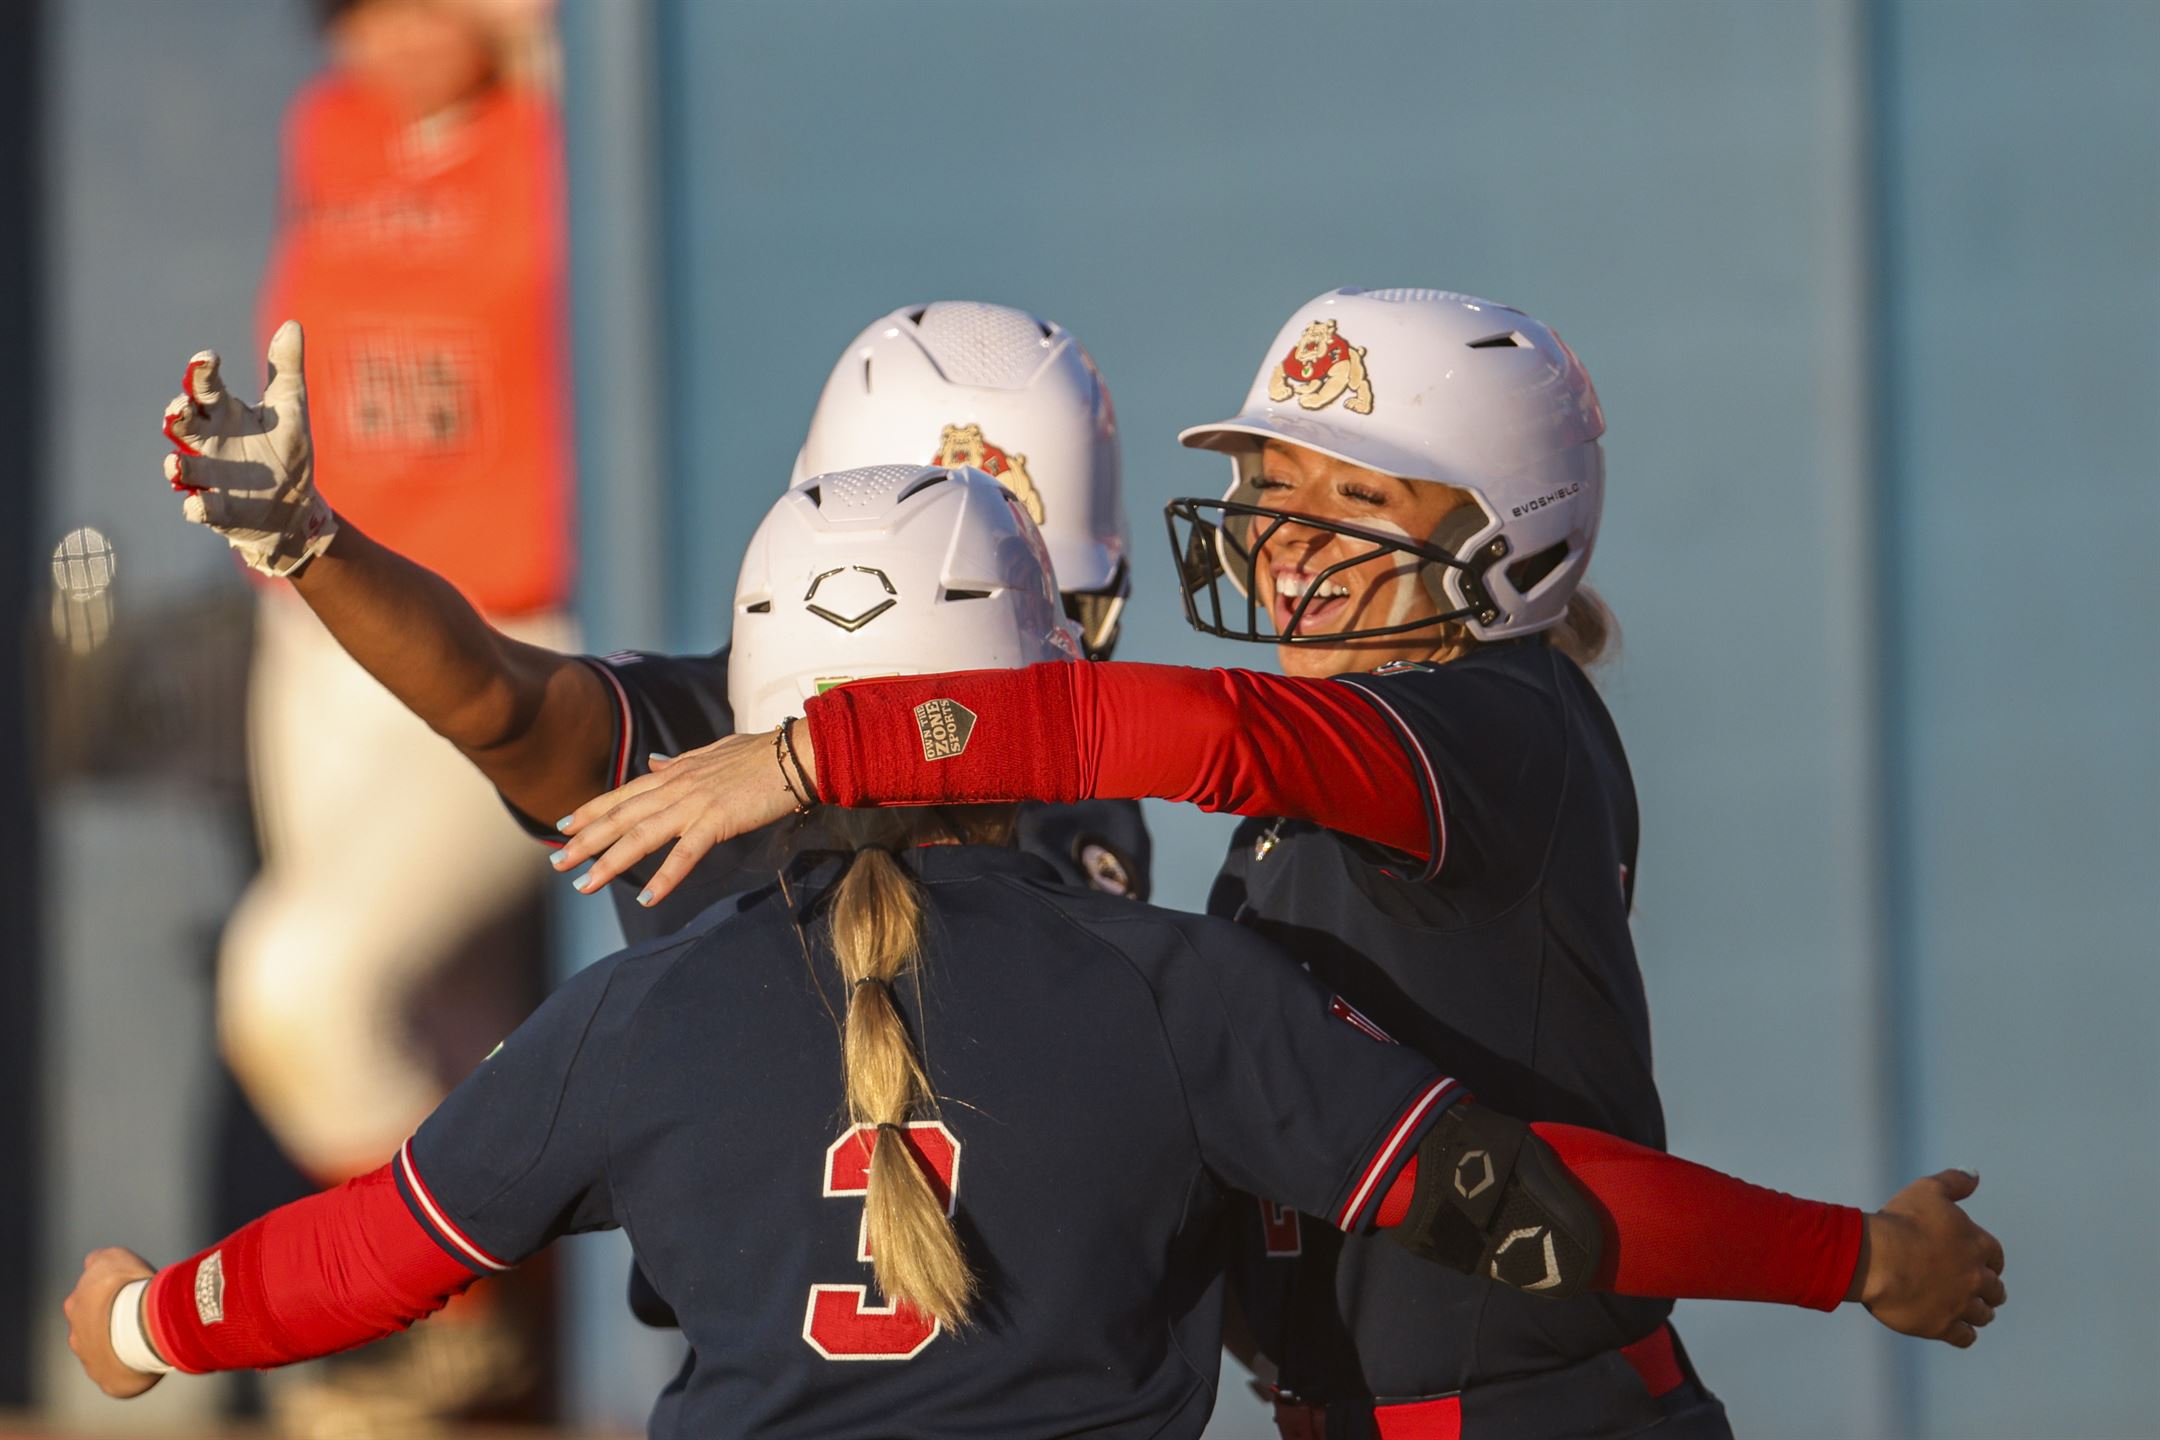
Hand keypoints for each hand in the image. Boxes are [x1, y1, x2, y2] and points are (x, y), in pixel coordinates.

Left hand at [63, 1248, 161, 1398]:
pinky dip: (130, 1365)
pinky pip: (119, 1372)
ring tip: (146, 1337)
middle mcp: (76, 1332)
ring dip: (119, 1344)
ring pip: (105, 1351)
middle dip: (110, 1322)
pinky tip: (147, 1356)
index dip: (109, 1293)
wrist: (141, 1329)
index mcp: (75, 1304)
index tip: (129, 1292)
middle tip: (138, 1316)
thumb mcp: (115, 1258)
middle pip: (93, 1327)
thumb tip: (97, 1261)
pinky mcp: (106, 1379)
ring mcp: (90, 1359)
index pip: (88, 1296)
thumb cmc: (129, 1289)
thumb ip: (102, 1259)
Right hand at [160, 319, 337, 576]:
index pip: (206, 387)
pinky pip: (201, 510)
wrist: (296, 506)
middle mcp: (209, 442)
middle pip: (182, 423)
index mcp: (224, 413)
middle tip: (180, 407)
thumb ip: (288, 370)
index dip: (202, 371)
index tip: (208, 357)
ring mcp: (209, 477)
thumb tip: (292, 324)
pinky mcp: (217, 510)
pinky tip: (200, 507)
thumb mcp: (292, 409)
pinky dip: (199, 508)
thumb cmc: (285, 451)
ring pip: (182, 467)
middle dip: (176, 414)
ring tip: (177, 463)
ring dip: (177, 465)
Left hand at [552, 722, 813, 905]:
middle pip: (621, 817)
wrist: (797, 754)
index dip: (591, 810)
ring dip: (609, 862)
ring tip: (584, 884)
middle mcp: (677, 787)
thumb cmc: (762, 754)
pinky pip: (685, 854)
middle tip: (557, 863)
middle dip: (586, 841)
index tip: (564, 825)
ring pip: (641, 837)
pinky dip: (664, 878)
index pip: (623, 794)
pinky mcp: (718, 821)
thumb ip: (681, 762)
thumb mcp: (714, 752)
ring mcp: (695, 804)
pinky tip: (646, 898)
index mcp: (676, 772)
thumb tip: (654, 764)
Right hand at [1855, 1169, 2005, 1347]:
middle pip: (1995, 1291)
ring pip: (1983, 1315)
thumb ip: (1955, 1181)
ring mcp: (1961, 1304)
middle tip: (1975, 1291)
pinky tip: (1954, 1329)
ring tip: (1967, 1311)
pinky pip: (1965, 1337)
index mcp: (1977, 1245)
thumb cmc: (1900, 1221)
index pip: (1997, 1257)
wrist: (1876, 1258)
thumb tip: (1976, 1175)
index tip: (1981, 1264)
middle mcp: (1976, 1277)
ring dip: (1978, 1313)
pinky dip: (1963, 1333)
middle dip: (1988, 1291)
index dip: (1990, 1261)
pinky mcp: (1943, 1326)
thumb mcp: (1928, 1190)